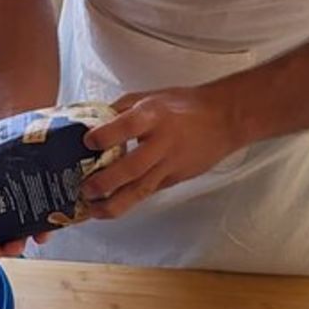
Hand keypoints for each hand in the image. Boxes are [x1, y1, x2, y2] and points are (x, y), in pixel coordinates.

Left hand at [81, 86, 245, 218]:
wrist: (223, 119)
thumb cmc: (182, 105)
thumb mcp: (147, 97)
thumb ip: (118, 111)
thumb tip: (89, 125)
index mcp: (153, 116)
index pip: (128, 127)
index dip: (106, 135)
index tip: (87, 142)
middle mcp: (162, 142)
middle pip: (133, 167)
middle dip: (106, 181)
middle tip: (84, 189)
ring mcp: (170, 164)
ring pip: (142, 189)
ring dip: (115, 203)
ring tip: (93, 210)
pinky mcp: (176, 179)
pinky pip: (150, 192)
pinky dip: (129, 201)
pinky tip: (110, 207)